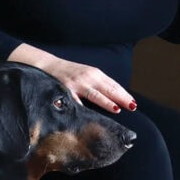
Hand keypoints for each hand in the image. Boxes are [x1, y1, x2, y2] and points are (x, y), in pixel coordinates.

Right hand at [7, 44, 135, 112]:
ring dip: (106, 102)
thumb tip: (116, 98)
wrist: (46, 65)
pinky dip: (83, 107)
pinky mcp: (64, 90)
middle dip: (121, 98)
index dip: (123, 94)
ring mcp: (76, 83)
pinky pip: (75, 101)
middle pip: (107, 88)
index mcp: (94, 73)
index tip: (133, 103)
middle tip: (132, 107)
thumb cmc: (69, 73)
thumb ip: (99, 85)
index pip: (113, 85)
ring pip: (94, 94)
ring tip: (116, 109)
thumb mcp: (86, 75)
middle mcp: (87, 77)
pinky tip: (89, 114)